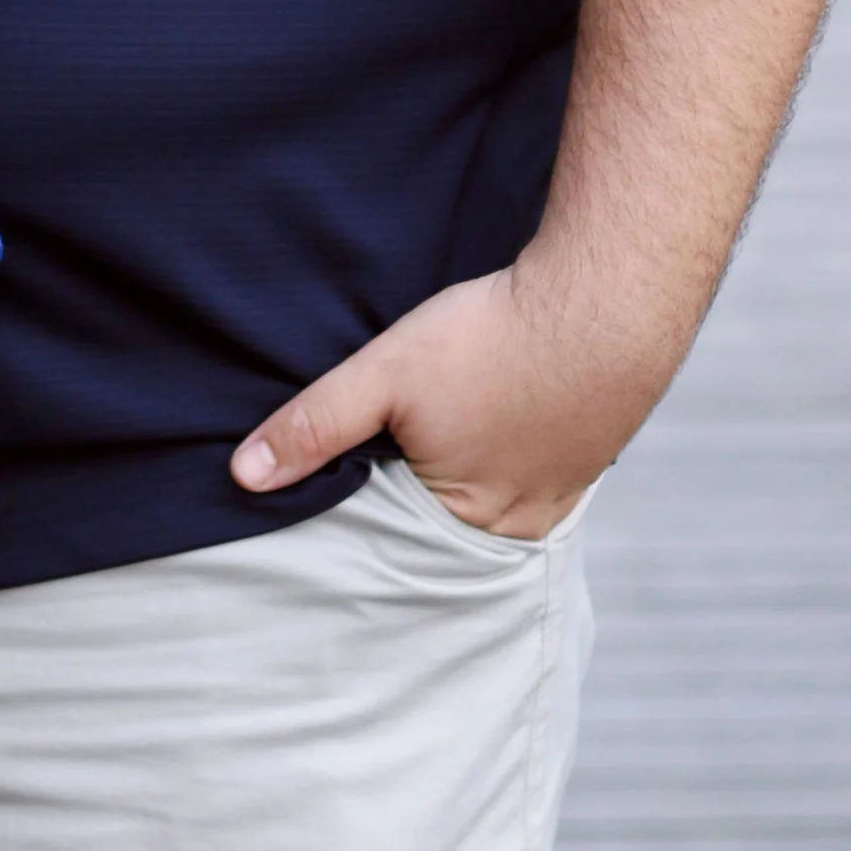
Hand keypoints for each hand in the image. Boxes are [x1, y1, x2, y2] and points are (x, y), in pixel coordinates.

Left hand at [229, 261, 666, 541]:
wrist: (606, 300)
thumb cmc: (494, 339)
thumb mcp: (387, 374)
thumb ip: (316, 425)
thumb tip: (243, 476)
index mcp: (462, 526)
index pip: (388, 551)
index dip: (355, 524)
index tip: (324, 504)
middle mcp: (515, 531)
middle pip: (437, 536)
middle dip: (402, 511)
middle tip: (372, 473)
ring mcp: (558, 499)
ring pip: (483, 508)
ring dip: (455, 484)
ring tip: (426, 447)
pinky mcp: (583, 461)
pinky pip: (525, 480)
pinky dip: (498, 463)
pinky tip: (485, 427)